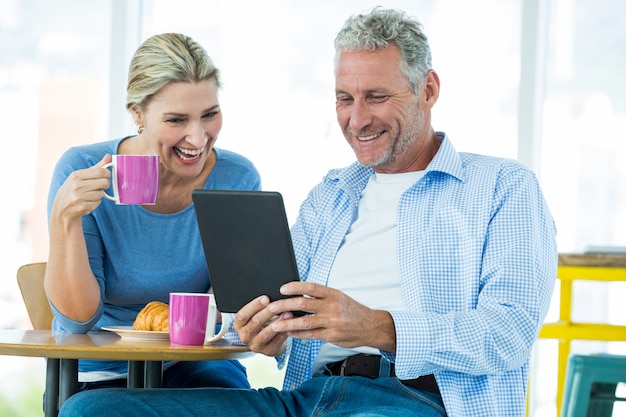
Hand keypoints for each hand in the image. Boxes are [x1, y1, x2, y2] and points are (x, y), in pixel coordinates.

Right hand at [51, 155, 111, 221]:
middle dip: (104, 185)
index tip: (106, 176)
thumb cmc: (73, 190)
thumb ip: (96, 167)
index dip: (107, 174)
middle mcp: (77, 185)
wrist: (61, 209)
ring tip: (90, 195)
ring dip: (99, 195)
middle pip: (104, 182)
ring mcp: (79, 197)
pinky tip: (87, 202)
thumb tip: (108, 156)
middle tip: (99, 186)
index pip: (100, 171)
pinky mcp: (82, 207)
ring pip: (102, 193)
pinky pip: (98, 203)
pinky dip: (95, 203)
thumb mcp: (80, 176)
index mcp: (76, 175)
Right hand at [234, 295, 291, 356]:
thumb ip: (259, 307)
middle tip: (278, 304)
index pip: (243, 315)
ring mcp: (255, 345)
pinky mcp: (268, 351)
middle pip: (255, 322)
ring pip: (266, 333)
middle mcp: (244, 336)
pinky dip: (284, 332)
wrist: (268, 341)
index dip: (254, 306)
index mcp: (239, 325)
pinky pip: (277, 341)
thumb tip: (270, 295)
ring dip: (278, 322)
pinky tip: (291, 324)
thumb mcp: (255, 314)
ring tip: (287, 313)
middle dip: (268, 312)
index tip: (266, 298)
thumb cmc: (262, 322)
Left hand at [266, 282, 396, 352]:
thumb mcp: (339, 298)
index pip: (310, 288)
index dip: (295, 287)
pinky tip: (288, 333)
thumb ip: (322, 297)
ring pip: (304, 322)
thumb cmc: (352, 311)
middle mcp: (332, 306)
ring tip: (274, 324)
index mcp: (333, 294)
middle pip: (303, 304)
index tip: (282, 289)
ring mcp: (332, 322)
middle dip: (285, 305)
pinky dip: (298, 334)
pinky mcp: (332, 336)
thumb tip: (299, 296)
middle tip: (271, 307)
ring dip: (287, 323)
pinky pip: (311, 335)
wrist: (371, 326)